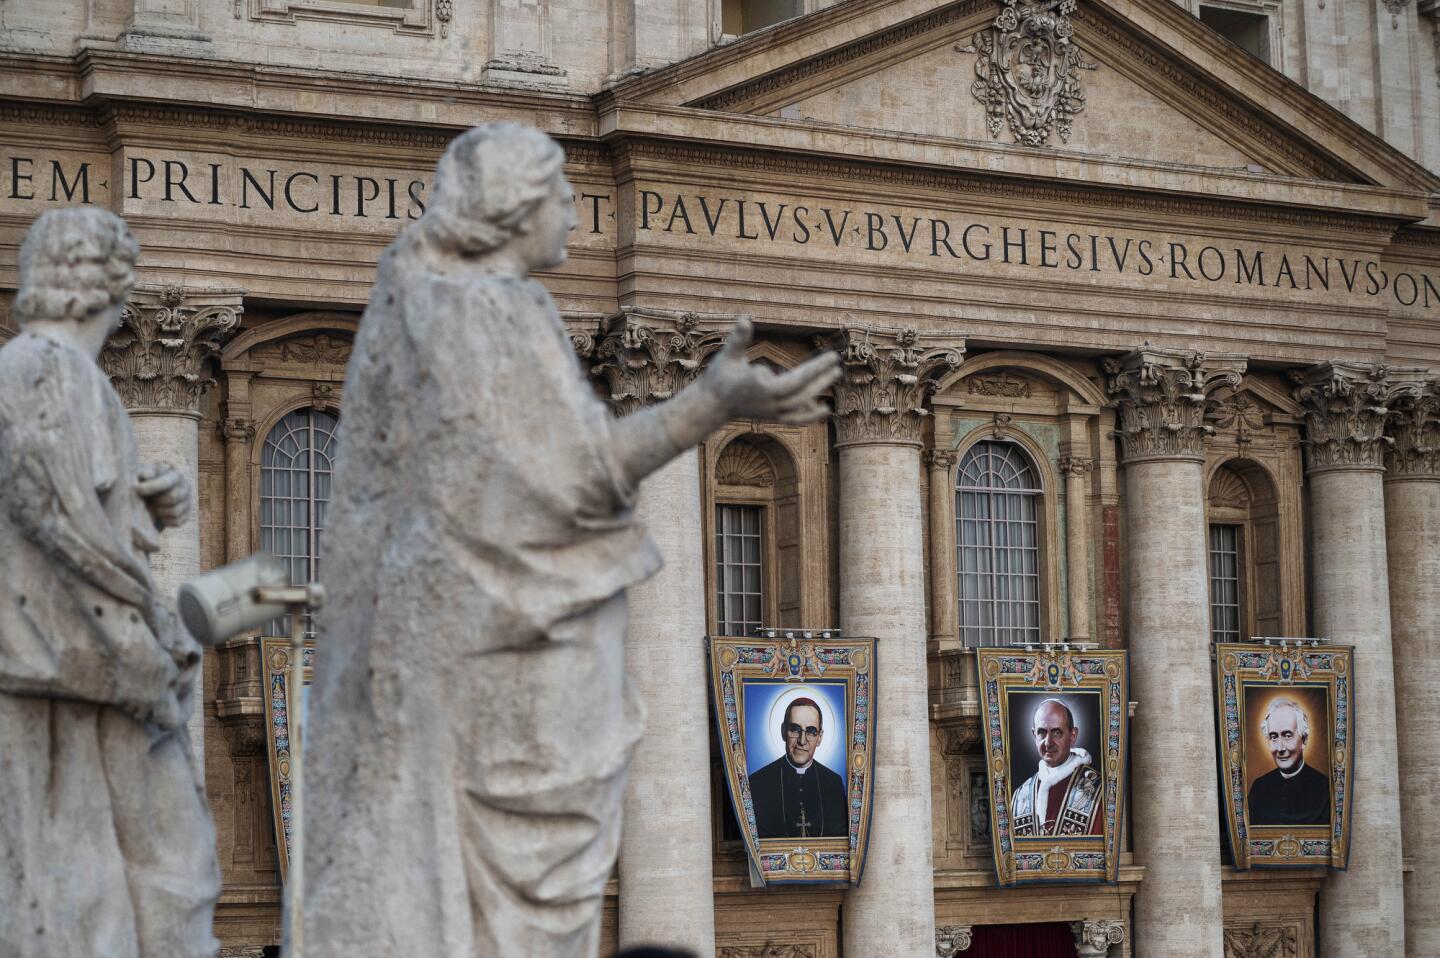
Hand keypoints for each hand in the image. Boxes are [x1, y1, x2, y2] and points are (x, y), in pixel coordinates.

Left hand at [137, 463, 191, 530]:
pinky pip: (177, 521)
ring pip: (175, 512)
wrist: (149, 498)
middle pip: (173, 497)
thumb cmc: (144, 484)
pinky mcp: (186, 515)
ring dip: (160, 512)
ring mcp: (187, 501)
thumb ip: (144, 474)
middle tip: (150, 499)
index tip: (137, 489)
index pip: (167, 482)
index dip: (152, 486)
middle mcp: (185, 487)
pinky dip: (165, 521)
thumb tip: (145, 475)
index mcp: (174, 475)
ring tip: (155, 507)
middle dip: (158, 501)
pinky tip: (160, 515)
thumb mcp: (142, 476)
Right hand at [701, 318, 840, 424]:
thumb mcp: (728, 355)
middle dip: (821, 378)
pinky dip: (810, 416)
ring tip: (835, 374)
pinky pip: (795, 419)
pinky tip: (825, 409)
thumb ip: (738, 339)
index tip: (832, 357)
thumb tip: (744, 319)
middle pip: (802, 393)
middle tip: (836, 362)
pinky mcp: (772, 418)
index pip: (796, 380)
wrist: (711, 404)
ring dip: (818, 390)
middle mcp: (769, 403)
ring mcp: (771, 413)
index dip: (816, 369)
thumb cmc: (720, 376)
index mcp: (761, 387)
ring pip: (801, 405)